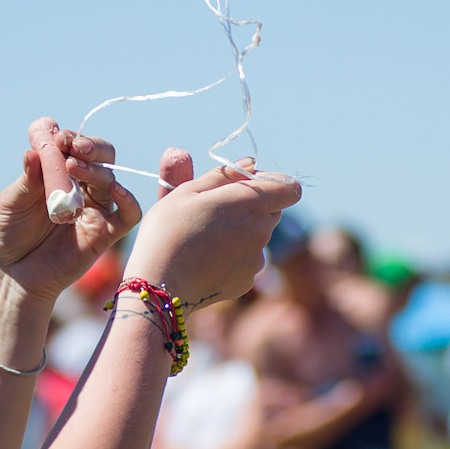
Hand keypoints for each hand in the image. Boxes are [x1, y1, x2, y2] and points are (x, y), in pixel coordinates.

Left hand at [0, 117, 142, 304]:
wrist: (14, 275)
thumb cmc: (10, 234)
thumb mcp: (12, 202)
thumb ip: (27, 178)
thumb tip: (33, 151)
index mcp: (61, 174)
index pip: (76, 146)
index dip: (70, 137)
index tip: (56, 137)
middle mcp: (82, 187)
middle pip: (102, 156)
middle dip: (91, 146)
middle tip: (73, 148)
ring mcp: (95, 209)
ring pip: (111, 179)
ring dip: (96, 169)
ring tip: (72, 168)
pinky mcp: (105, 233)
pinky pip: (129, 214)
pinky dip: (129, 199)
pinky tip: (115, 189)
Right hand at [121, 149, 301, 307]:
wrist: (159, 284)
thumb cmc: (168, 231)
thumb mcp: (187, 191)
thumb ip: (223, 175)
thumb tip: (250, 164)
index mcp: (251, 202)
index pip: (290, 187)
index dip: (271, 182)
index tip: (245, 185)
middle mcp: (262, 231)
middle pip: (273, 211)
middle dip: (252, 206)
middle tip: (215, 210)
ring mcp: (256, 259)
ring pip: (258, 237)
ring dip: (240, 232)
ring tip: (204, 238)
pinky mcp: (247, 281)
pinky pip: (246, 261)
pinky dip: (232, 257)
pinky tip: (205, 260)